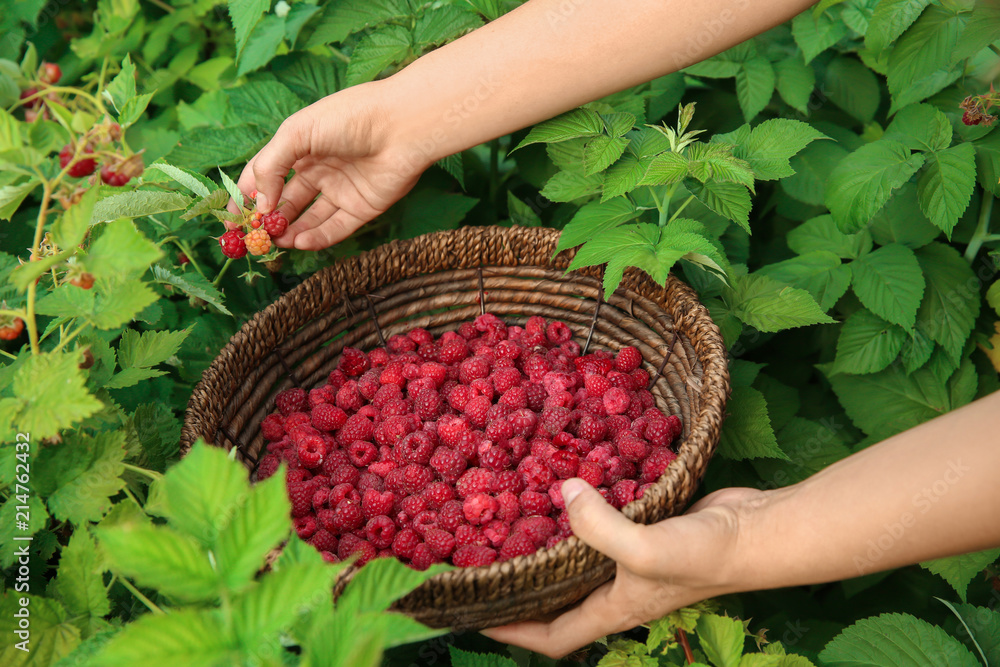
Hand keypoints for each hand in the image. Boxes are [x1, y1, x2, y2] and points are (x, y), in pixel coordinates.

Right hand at [227, 81, 429, 249]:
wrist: (402, 126)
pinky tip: (299, 242)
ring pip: (309, 218)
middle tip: (252, 238)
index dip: (246, 195)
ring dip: (290, 231)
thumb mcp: (297, 133)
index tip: (231, 218)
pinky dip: (316, 237)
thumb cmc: (349, 118)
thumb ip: (270, 167)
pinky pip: (335, 228)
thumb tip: (258, 205)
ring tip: (274, 242)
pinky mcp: (362, 207)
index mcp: (300, 146)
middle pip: (286, 201)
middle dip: (267, 220)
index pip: (264, 174)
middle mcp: (319, 169)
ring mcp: (340, 189)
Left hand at [481, 480, 771, 658]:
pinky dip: (583, 511)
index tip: (472, 614)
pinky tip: (567, 486)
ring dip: (550, 545)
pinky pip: (604, 523)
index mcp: (613, 610)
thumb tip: (563, 493)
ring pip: (580, 558)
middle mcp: (619, 590)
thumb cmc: (704, 555)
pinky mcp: (647, 528)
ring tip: (513, 520)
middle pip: (559, 599)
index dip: (510, 631)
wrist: (758, 532)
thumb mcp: (645, 549)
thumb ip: (598, 528)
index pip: (551, 636)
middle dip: (522, 588)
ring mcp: (634, 560)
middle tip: (484, 560)